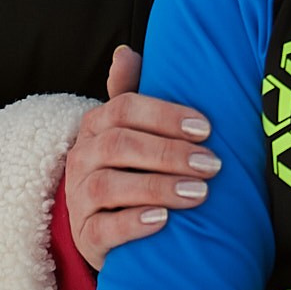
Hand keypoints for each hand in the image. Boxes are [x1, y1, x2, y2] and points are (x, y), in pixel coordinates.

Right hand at [63, 44, 221, 268]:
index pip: (123, 108)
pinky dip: (133, 223)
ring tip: (197, 193)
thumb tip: (124, 52)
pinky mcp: (84, 237)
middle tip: (211, 165)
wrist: (110, 229)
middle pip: (119, 145)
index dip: (165, 115)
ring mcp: (79, 198)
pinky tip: (163, 220)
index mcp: (95, 126)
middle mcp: (81, 158)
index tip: (205, 129)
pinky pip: (102, 229)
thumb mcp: (134, 131)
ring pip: (108, 186)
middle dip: (169, 153)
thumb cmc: (131, 169)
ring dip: (157, 186)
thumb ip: (132, 92)